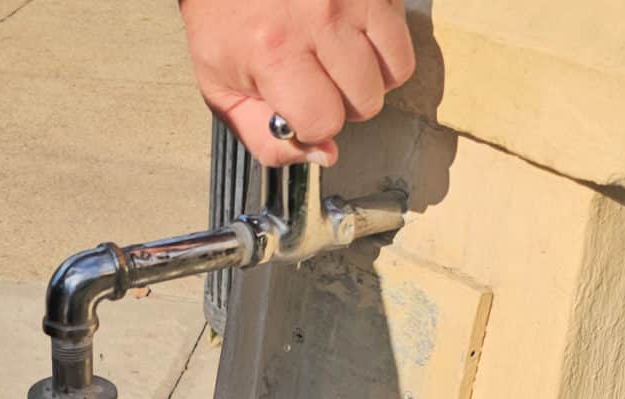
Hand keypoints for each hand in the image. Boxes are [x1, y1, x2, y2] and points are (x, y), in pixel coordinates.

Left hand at [179, 0, 414, 165]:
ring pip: (395, 71)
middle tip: (316, 81)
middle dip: (342, 104)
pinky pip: (402, 30)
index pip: (325, 123)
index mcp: (275, 52)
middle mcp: (320, 17)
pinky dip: (381, 40)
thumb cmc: (224, 23)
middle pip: (366, 102)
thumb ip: (265, 139)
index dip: (312, 125)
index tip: (297, 108)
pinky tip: (350, 32)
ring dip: (369, 75)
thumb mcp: (222, 91)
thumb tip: (325, 155)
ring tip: (336, 58)